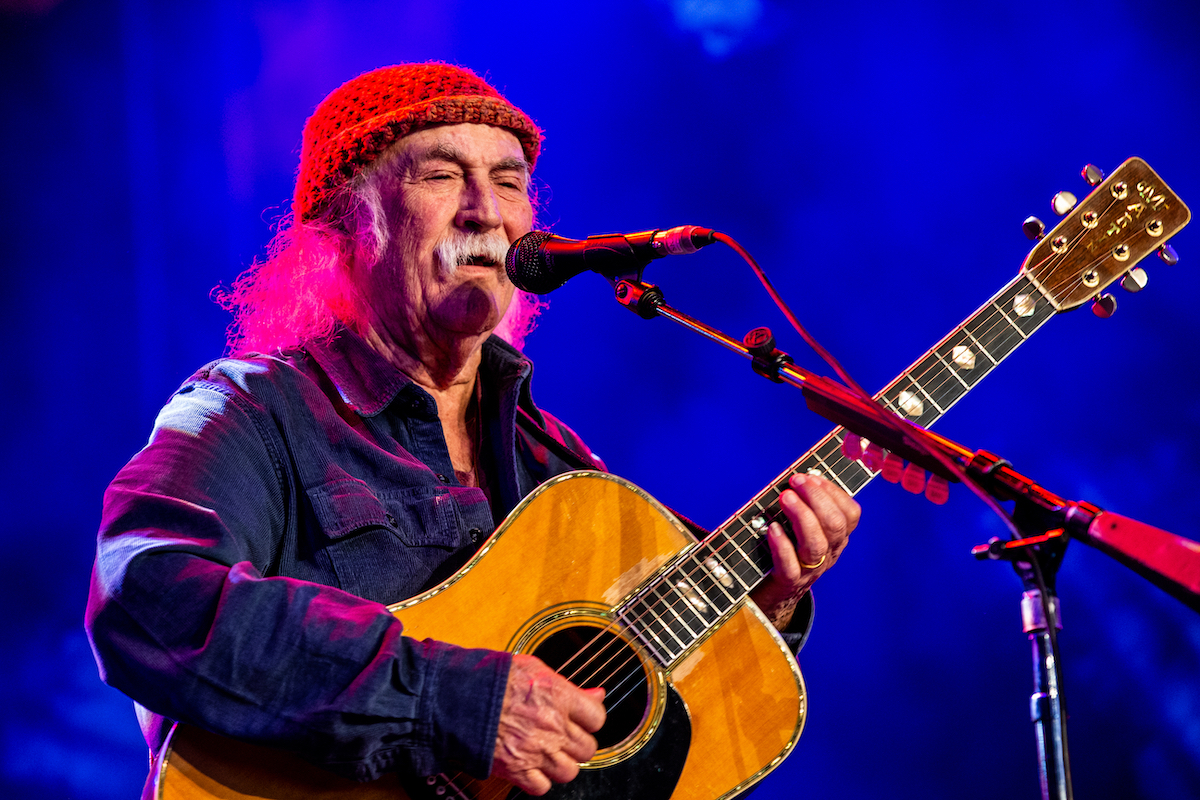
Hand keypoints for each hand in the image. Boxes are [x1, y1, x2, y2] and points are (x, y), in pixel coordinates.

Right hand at [491, 653, 606, 794]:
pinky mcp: (517, 770)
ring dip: (561, 763)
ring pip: (569, 771)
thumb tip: (597, 694)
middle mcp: (552, 726)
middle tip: (564, 736)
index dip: (590, 719)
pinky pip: (542, 787)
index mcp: (558, 697)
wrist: (457, 697)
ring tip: (549, 752)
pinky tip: (532, 766)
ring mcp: (536, 750)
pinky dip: (539, 781)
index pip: (597, 718)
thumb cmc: (491, 679)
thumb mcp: (535, 668)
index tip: (582, 719)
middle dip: (577, 743)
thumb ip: (569, 685)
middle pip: (587, 748)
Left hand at [750, 473, 859, 629]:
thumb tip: (797, 478)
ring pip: (817, 545)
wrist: (774, 592)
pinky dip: (782, 545)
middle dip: (817, 498)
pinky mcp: (789, 581)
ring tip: (785, 497)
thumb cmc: (787, 549)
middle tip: (796, 481)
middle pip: (835, 527)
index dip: (834, 493)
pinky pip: (791, 566)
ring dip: (802, 517)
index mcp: (837, 537)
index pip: (850, 514)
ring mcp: (811, 569)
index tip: (812, 476)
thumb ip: (804, 505)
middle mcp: (829, 553)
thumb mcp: (802, 526)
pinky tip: (772, 528)